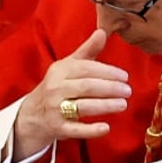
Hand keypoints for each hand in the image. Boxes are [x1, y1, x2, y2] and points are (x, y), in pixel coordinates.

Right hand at [9, 27, 129, 155]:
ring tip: (123, 104)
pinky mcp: (58, 128)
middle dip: (109, 88)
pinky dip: (91, 130)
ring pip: (83, 106)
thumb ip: (87, 51)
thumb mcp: (69, 66)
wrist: (33, 114)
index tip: (124, 76)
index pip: (86, 69)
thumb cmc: (57, 86)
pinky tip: (107, 128)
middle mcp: (56, 89)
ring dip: (105, 105)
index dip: (107, 72)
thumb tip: (103, 32)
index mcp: (60, 71)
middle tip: (128, 90)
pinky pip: (76, 130)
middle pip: (86, 86)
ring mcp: (56, 109)